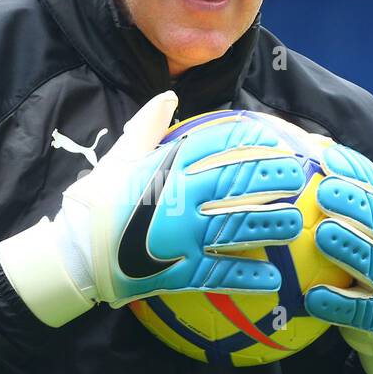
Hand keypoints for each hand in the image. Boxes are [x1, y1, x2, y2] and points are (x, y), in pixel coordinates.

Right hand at [0, 92, 309, 325]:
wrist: (74, 253)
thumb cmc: (99, 202)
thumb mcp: (120, 157)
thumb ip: (148, 126)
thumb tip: (169, 94)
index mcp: (163, 167)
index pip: (213, 145)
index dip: (248, 140)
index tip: (274, 136)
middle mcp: (176, 198)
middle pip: (235, 183)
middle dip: (271, 179)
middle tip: (298, 178)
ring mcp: (180, 236)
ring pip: (236, 226)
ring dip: (270, 224)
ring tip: (294, 224)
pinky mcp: (179, 271)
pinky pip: (220, 274)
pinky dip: (248, 277)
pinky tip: (272, 279)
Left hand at [303, 141, 372, 373]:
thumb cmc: (368, 269)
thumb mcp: (366, 236)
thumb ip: (342, 205)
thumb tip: (302, 155)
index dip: (357, 173)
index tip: (327, 157)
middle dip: (355, 205)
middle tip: (324, 190)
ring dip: (348, 248)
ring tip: (321, 234)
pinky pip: (358, 313)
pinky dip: (336, 305)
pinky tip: (312, 297)